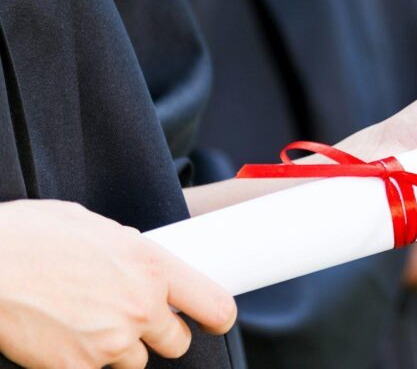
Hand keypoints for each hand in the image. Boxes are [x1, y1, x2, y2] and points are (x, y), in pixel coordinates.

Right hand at [0, 200, 235, 368]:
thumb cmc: (31, 236)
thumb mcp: (97, 228)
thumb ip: (131, 253)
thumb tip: (141, 263)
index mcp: (153, 266)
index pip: (215, 305)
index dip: (216, 317)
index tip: (211, 321)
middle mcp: (140, 307)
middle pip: (175, 343)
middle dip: (157, 334)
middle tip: (128, 317)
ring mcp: (110, 343)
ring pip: (134, 362)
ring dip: (117, 349)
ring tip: (83, 321)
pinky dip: (81, 363)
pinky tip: (61, 340)